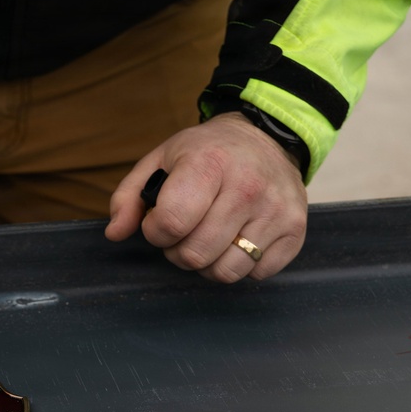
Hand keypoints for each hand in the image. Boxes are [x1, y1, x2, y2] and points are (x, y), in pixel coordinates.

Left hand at [105, 112, 307, 281]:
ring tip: (207, 238)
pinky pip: (256, 274)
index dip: (155, 231)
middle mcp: (248, 188)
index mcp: (210, 163)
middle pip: (196, 254)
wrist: (266, 137)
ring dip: (207, 263)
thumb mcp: (160, 159)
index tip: (158, 221)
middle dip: (178, 251)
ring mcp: (277, 211)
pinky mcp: (295, 231)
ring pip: (226, 272)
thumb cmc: (206, 153)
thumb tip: (115, 233)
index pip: (172, 222)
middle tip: (183, 232)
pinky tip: (235, 240)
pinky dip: (240, 265)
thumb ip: (129, 196)